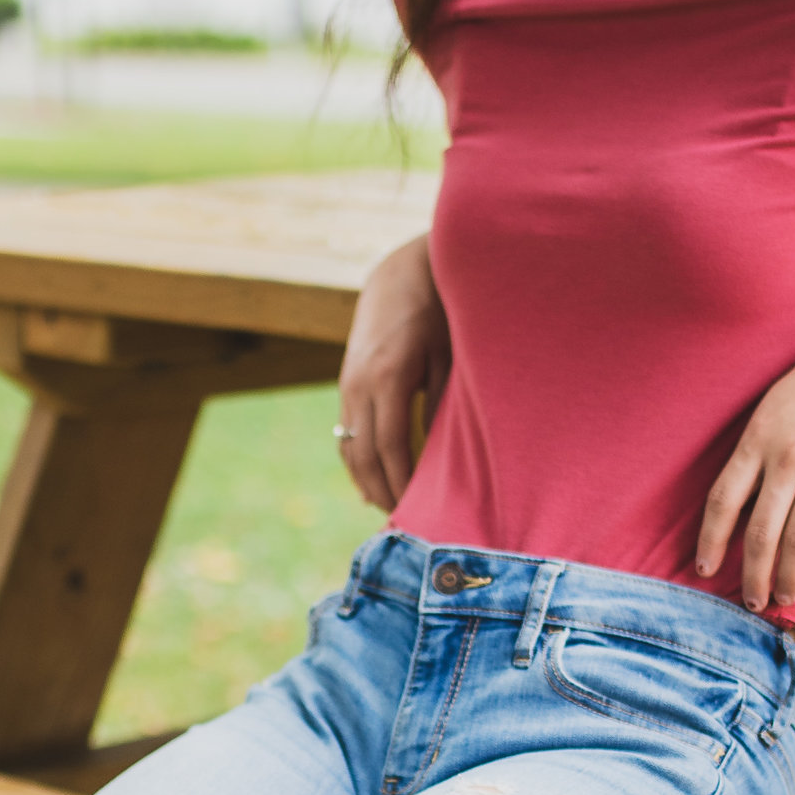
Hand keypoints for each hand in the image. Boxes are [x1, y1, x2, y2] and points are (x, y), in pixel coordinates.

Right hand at [336, 235, 447, 511]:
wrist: (400, 273)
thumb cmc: (438, 312)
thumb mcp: (448, 356)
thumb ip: (440, 404)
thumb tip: (438, 455)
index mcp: (388, 377)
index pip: (389, 446)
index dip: (400, 482)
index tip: (417, 508)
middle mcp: (359, 384)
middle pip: (363, 454)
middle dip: (381, 490)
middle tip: (403, 521)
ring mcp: (348, 383)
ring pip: (349, 447)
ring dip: (365, 481)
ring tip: (387, 509)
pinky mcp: (346, 382)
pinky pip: (346, 433)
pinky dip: (357, 461)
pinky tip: (369, 483)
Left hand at [695, 297, 794, 610]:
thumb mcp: (776, 406)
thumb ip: (759, 451)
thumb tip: (741, 502)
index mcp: (758, 438)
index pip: (722, 501)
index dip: (709, 540)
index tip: (704, 569)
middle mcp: (787, 456)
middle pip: (758, 531)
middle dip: (750, 574)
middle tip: (750, 602)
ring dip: (787, 577)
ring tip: (783, 598)